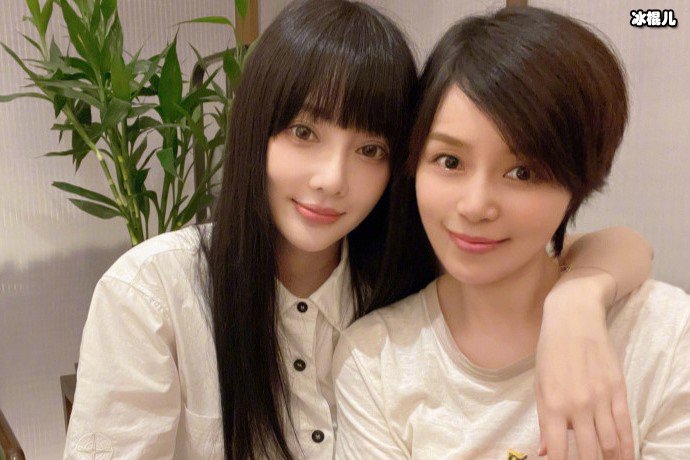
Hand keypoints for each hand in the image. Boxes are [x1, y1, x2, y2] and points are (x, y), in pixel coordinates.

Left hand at [535, 273, 633, 459]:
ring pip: (610, 444)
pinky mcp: (618, 390)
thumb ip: (544, 420)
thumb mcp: (539, 384)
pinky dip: (627, 447)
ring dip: (609, 459)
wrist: (573, 318)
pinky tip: (625, 457)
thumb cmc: (550, 351)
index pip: (558, 451)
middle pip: (589, 453)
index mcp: (551, 404)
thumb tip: (545, 452)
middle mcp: (577, 405)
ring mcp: (600, 398)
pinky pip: (626, 426)